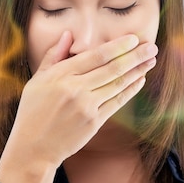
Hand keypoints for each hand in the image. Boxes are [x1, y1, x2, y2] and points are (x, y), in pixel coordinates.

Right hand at [0, 31, 156, 182]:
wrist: (33, 148)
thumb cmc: (32, 112)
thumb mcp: (37, 80)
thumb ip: (54, 55)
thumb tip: (68, 34)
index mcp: (61, 75)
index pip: (96, 56)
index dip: (118, 46)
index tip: (133, 38)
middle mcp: (75, 89)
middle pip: (112, 68)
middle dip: (135, 56)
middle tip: (151, 46)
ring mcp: (86, 106)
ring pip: (118, 84)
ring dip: (137, 71)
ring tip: (150, 60)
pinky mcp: (94, 122)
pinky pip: (117, 102)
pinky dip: (130, 90)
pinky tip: (140, 80)